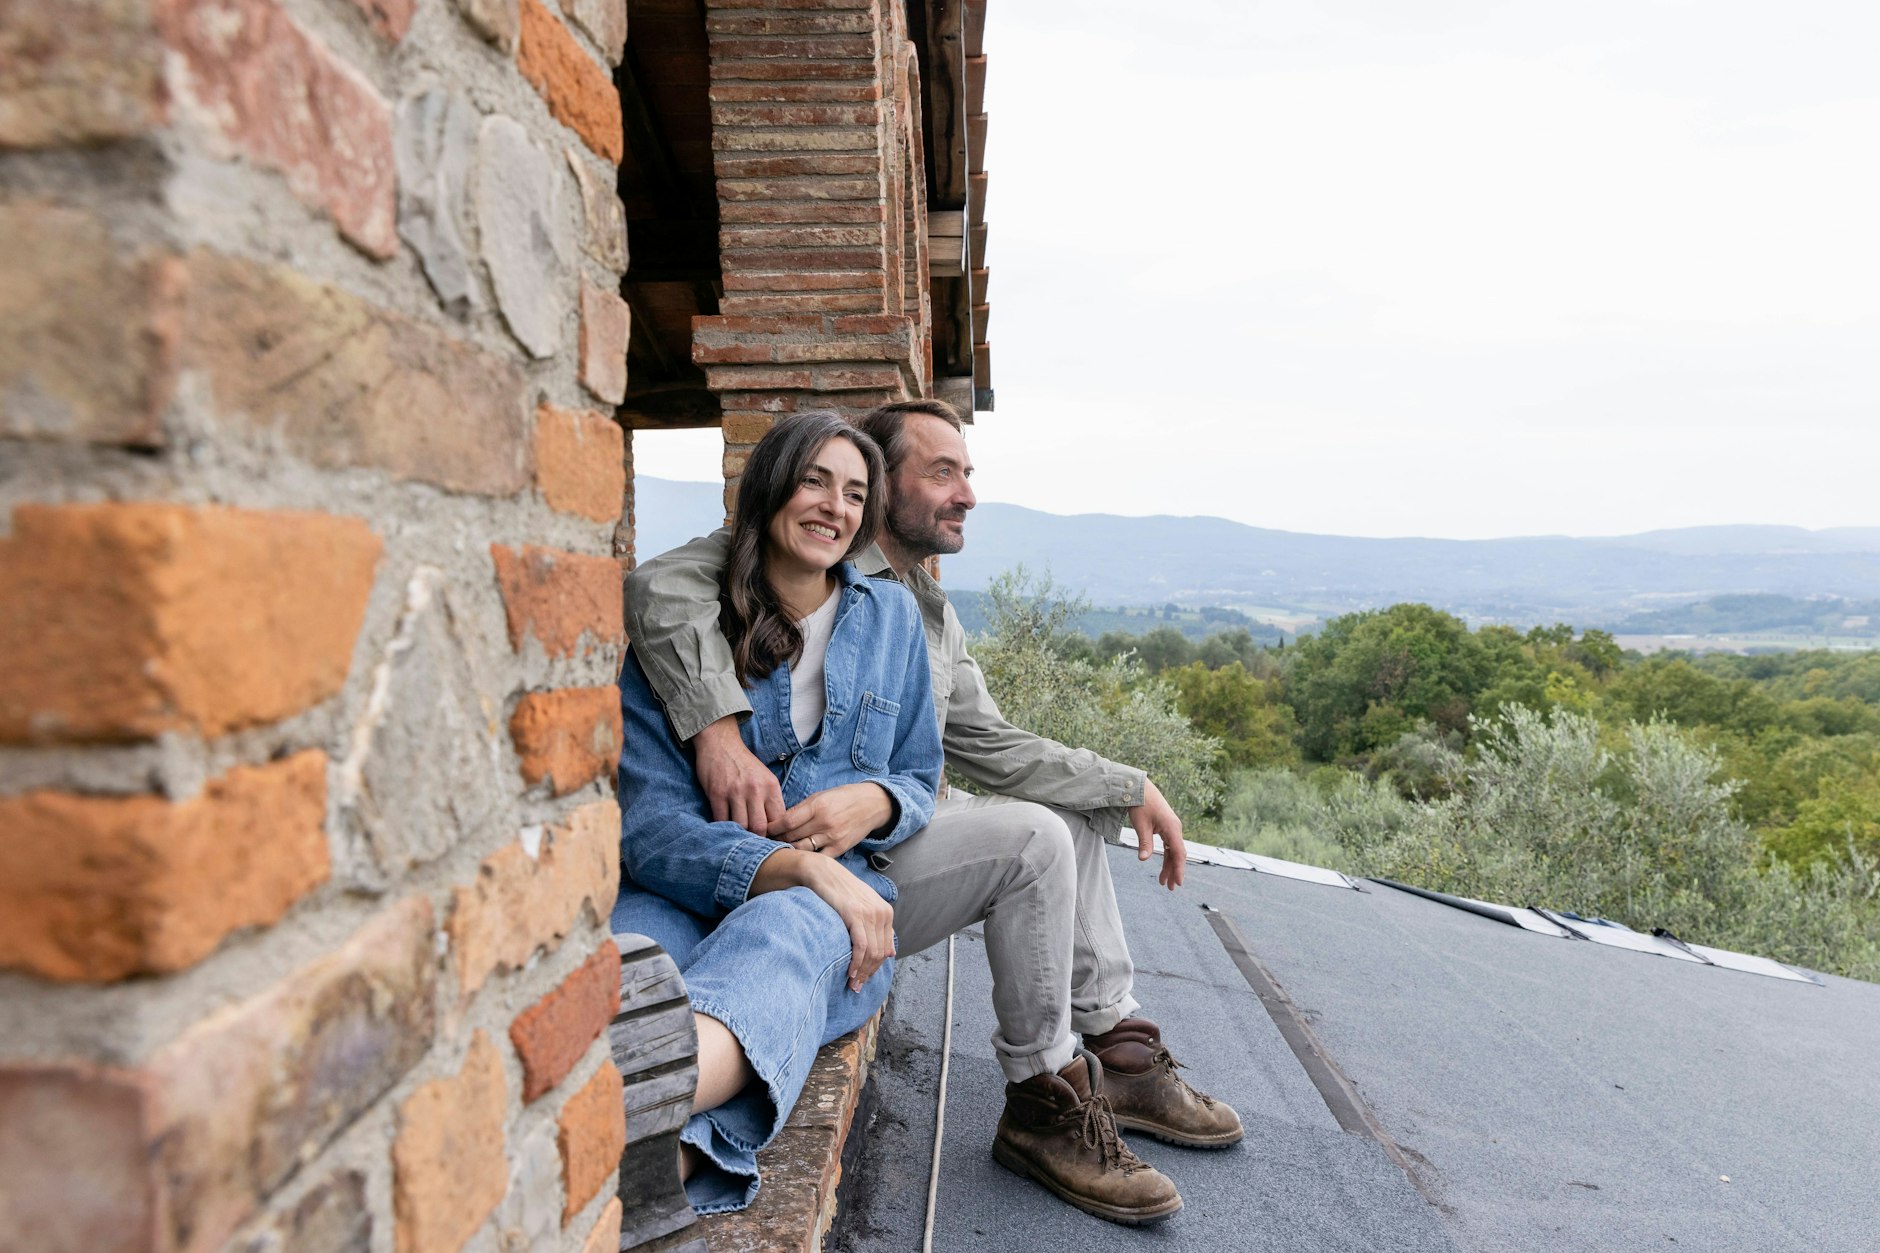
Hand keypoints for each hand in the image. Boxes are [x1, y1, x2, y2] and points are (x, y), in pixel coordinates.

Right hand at [691, 716, 784, 834]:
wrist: (721, 743)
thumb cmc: (744, 764)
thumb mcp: (765, 777)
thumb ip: (770, 799)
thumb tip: (776, 827)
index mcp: (771, 786)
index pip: (779, 818)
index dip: (775, 832)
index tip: (770, 838)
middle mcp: (755, 789)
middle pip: (760, 827)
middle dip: (757, 837)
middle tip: (753, 841)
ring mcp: (735, 792)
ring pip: (741, 826)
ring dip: (739, 833)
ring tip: (739, 835)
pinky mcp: (717, 794)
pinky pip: (721, 820)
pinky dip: (723, 826)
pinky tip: (725, 826)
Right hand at [754, 851, 895, 991]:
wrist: (823, 872)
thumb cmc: (840, 892)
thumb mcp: (863, 908)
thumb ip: (877, 927)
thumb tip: (891, 952)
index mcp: (886, 912)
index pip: (886, 949)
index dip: (876, 968)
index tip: (864, 980)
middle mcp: (882, 913)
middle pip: (880, 953)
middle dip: (869, 974)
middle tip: (856, 987)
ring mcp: (870, 914)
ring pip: (872, 953)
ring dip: (862, 972)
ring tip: (852, 984)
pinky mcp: (856, 915)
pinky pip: (861, 946)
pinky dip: (857, 963)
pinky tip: (850, 971)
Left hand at [773, 783, 893, 858]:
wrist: (872, 804)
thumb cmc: (844, 797)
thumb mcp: (821, 795)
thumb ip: (801, 809)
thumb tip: (780, 822)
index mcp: (817, 806)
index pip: (786, 821)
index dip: (772, 828)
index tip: (763, 830)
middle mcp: (824, 822)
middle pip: (791, 837)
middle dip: (777, 840)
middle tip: (766, 842)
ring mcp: (832, 837)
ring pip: (802, 849)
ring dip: (789, 850)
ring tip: (780, 850)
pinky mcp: (840, 848)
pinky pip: (817, 858)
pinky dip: (807, 858)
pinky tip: (799, 858)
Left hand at [1129, 778, 1186, 889]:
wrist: (1140, 787)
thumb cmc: (1140, 804)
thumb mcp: (1141, 825)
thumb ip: (1144, 842)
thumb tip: (1144, 859)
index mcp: (1172, 828)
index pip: (1178, 853)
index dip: (1179, 869)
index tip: (1178, 882)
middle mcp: (1175, 829)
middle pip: (1177, 854)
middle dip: (1174, 871)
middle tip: (1171, 888)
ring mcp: (1171, 828)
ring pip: (1173, 851)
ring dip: (1169, 866)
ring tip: (1164, 882)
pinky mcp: (1166, 827)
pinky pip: (1169, 845)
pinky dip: (1166, 857)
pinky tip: (1163, 867)